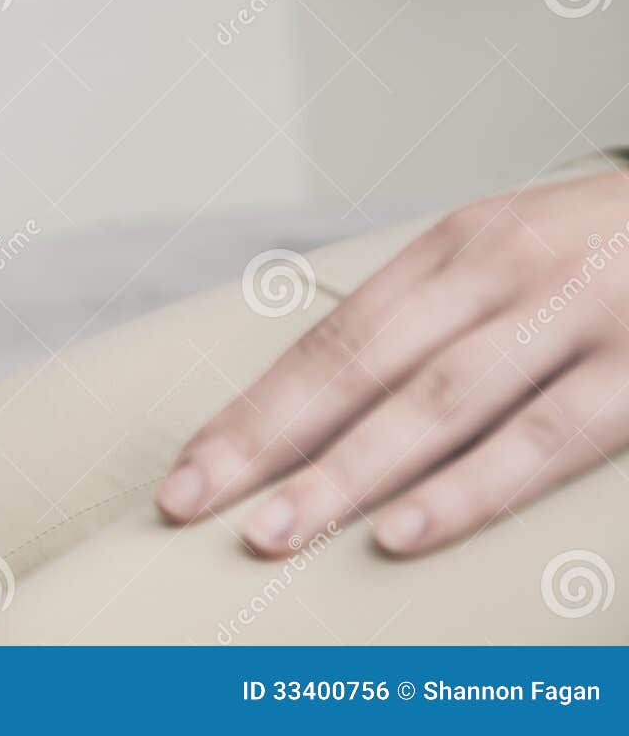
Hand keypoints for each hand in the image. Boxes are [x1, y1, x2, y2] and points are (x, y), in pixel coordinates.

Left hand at [157, 171, 628, 556]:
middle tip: (193, 504)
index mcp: (452, 248)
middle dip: (266, 443)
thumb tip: (329, 407)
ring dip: (343, 474)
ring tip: (272, 530)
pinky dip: (468, 489)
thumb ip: (433, 321)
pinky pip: (542, 439)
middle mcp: (498, 271)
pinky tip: (403, 531)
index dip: (255, 409)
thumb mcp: (512, 257)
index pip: (330, 339)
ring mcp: (572, 315)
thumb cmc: (610, 251)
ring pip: (433, 406)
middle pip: (356, 369)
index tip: (192, 465)